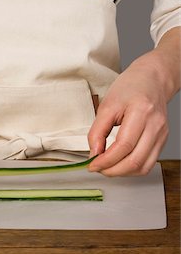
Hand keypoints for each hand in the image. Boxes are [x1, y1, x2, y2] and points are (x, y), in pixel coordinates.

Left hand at [87, 52, 172, 176]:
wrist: (151, 80)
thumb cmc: (130, 88)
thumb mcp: (106, 106)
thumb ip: (97, 132)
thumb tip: (93, 154)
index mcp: (141, 113)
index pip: (124, 146)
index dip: (106, 160)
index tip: (92, 164)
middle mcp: (155, 126)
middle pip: (135, 161)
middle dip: (112, 170)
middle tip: (97, 168)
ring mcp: (161, 135)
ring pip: (143, 167)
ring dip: (122, 173)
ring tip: (106, 167)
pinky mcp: (161, 140)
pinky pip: (148, 163)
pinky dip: (131, 168)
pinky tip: (118, 163)